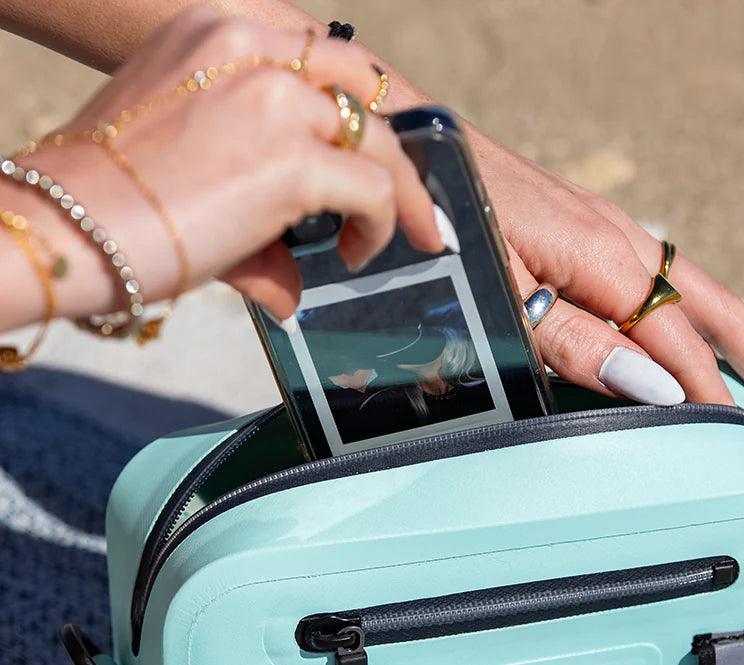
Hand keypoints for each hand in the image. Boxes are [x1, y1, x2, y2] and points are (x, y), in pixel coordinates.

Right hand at [3, 8, 442, 326]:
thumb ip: (253, 204)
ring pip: (380, 141)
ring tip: (376, 243)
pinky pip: (375, 192)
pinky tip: (355, 255)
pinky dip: (380, 228)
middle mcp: (252, 47)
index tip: (371, 154)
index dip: (352, 112)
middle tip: (412, 204)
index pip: (316, 59)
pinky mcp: (296, 160)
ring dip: (394, 198)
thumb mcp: (184, 162)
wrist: (67, 227)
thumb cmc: (107, 202)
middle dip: (391, 152)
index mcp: (217, 32)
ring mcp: (278, 99)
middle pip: (361, 91)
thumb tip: (291, 289)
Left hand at [467, 135, 743, 439]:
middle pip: (723, 318)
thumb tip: (655, 388)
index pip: (683, 348)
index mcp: (608, 262)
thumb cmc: (451, 223)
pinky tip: (708, 350)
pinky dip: (704, 328)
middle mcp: (626, 244)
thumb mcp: (506, 297)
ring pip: (703, 301)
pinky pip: (670, 289)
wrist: (418, 151)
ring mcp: (613, 237)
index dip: (719, 399)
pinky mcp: (595, 237)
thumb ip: (577, 343)